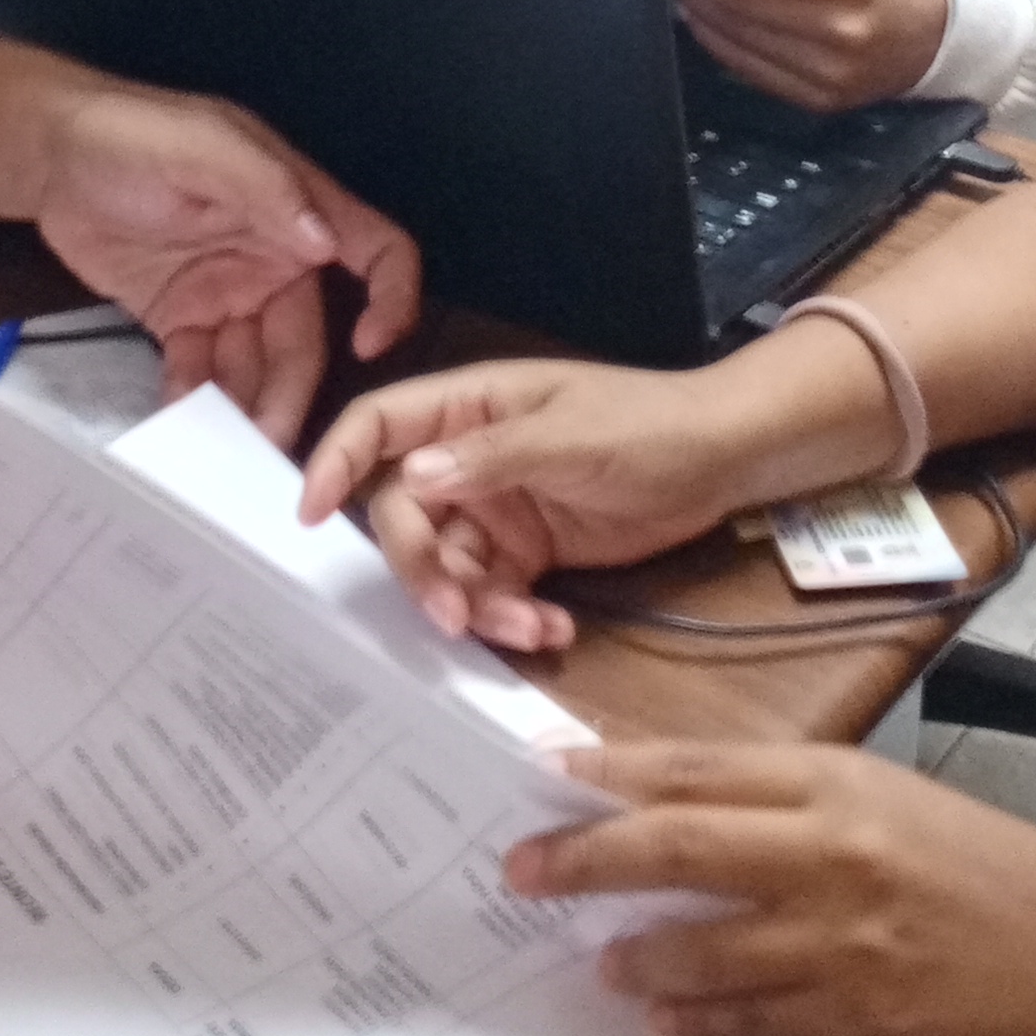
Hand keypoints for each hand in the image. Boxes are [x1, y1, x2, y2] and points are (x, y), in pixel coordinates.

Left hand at [30, 81, 422, 447]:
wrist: (46, 155)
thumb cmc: (131, 135)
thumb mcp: (201, 147)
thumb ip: (264, 189)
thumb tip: (324, 245)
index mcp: (296, 211)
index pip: (375, 252)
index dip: (390, 298)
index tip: (369, 349)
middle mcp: (273, 260)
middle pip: (305, 340)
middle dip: (290, 393)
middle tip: (264, 444)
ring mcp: (226, 295)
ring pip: (254, 367)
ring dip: (244, 408)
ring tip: (220, 450)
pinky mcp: (180, 320)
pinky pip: (200, 371)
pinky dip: (194, 400)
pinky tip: (178, 423)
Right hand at [297, 337, 886, 650]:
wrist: (726, 459)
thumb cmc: (651, 424)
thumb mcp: (574, 436)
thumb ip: (493, 459)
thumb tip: (412, 477)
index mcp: (470, 408)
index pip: (380, 425)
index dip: (337, 462)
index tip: (308, 515)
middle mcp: (469, 459)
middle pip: (404, 516)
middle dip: (423, 571)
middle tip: (454, 616)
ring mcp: (497, 509)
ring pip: (449, 568)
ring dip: (476, 606)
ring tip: (527, 627)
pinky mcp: (528, 553)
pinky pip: (494, 594)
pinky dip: (513, 618)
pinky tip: (553, 628)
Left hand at [512, 740, 1035, 1035]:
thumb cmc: (979, 865)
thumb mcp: (888, 797)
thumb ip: (789, 799)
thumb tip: (675, 806)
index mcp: (838, 786)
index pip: (700, 769)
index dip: (612, 771)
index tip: (549, 773)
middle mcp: (829, 857)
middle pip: (677, 849)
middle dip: (586, 861)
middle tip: (525, 872)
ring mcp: (837, 947)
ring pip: (700, 952)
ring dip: (638, 958)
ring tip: (605, 963)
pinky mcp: (850, 1024)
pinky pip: (748, 1024)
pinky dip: (698, 1021)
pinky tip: (667, 1019)